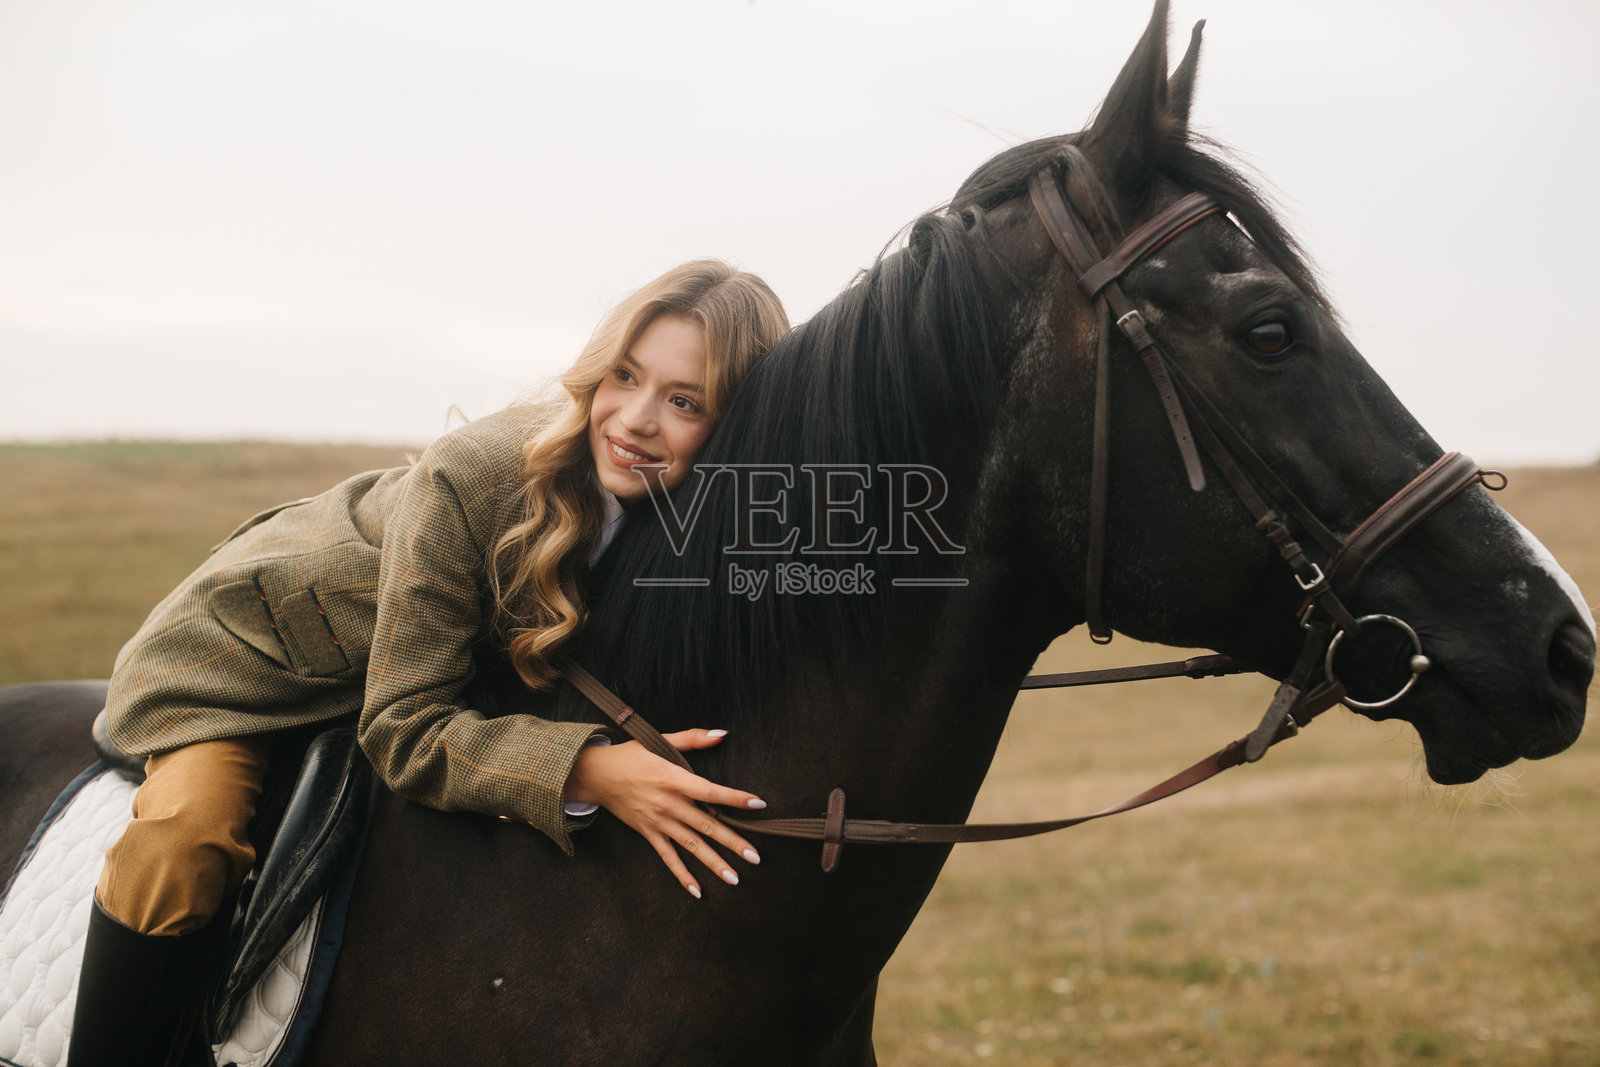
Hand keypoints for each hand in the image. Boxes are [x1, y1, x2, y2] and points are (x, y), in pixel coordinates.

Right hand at [564, 729, 765, 898]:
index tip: (758, 805)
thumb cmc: (630, 756)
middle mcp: (669, 804)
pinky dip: (682, 875)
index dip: (734, 798)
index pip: (710, 791)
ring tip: (734, 878)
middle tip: (755, 857)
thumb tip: (722, 734)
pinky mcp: (648, 833)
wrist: (596, 775)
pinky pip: (668, 857)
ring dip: (713, 863)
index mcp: (674, 779)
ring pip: (691, 845)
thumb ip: (693, 739)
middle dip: (732, 842)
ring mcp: (659, 822)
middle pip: (706, 825)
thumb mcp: (660, 740)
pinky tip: (697, 891)